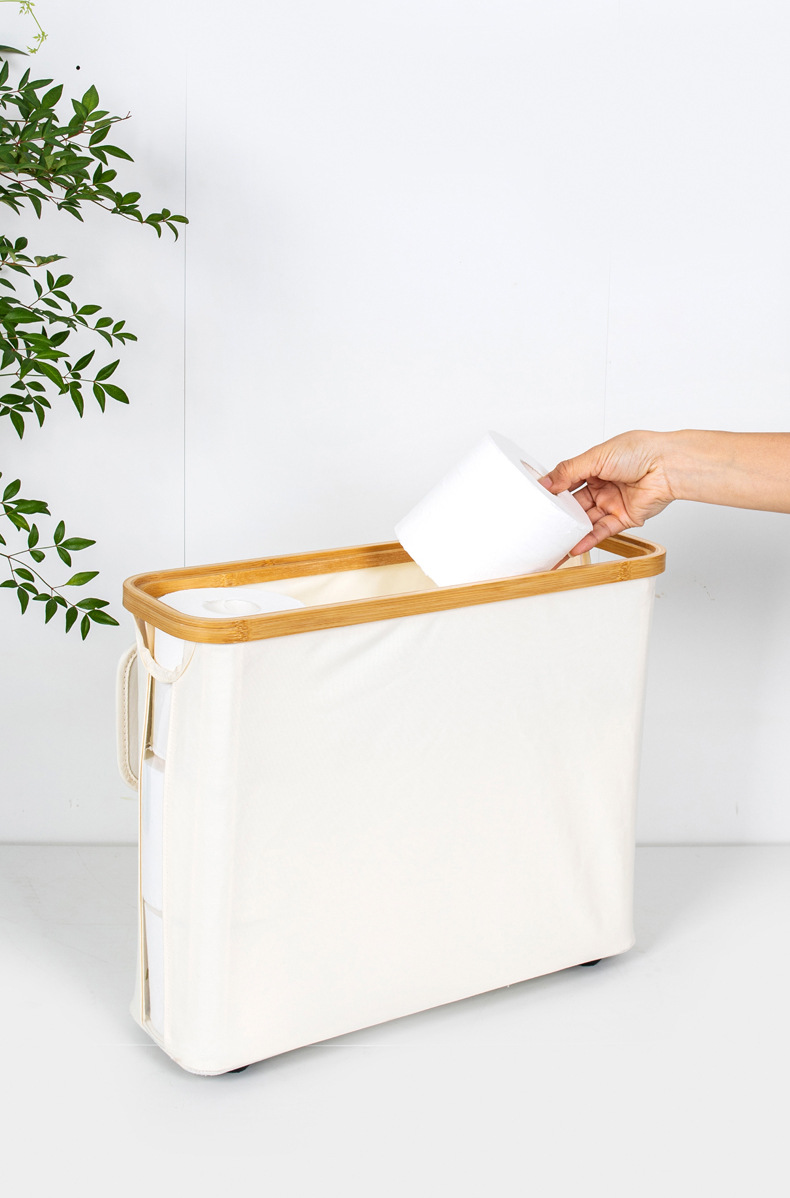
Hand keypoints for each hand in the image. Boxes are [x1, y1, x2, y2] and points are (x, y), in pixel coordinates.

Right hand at [539, 430, 674, 553]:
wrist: (667, 465)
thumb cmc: (639, 451)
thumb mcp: (596, 457)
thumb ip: (568, 472)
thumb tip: (546, 483)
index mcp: (595, 467)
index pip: (568, 482)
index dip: (554, 492)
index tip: (538, 502)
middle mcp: (603, 486)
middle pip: (576, 504)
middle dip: (560, 516)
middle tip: (542, 525)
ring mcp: (613, 503)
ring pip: (587, 521)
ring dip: (571, 531)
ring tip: (554, 541)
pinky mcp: (624, 518)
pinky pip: (602, 531)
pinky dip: (588, 539)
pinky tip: (574, 546)